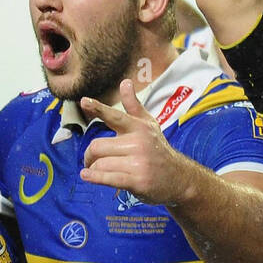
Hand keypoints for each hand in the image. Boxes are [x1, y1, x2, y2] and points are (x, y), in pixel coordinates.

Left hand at [79, 80, 193, 207]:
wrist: (178, 178)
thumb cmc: (157, 149)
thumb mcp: (148, 125)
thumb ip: (133, 105)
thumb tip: (125, 82)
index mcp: (139, 128)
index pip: (116, 116)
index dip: (99, 109)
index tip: (84, 102)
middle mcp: (139, 144)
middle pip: (98, 146)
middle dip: (90, 155)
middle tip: (91, 159)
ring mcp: (139, 163)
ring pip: (100, 164)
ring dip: (95, 169)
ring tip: (101, 170)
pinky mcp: (137, 181)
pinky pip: (108, 178)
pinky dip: (94, 177)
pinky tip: (86, 176)